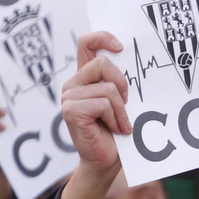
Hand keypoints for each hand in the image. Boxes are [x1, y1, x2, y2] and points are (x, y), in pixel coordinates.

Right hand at [59, 31, 128, 198]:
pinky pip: (103, 103)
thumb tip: (130, 60)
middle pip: (102, 63)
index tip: (120, 47)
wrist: (107, 161)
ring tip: (119, 124)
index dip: (102, 37)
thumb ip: (118, 82)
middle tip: (126, 104)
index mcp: (85, 78)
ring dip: (121, 109)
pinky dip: (115, 118)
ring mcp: (69, 97)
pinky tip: (113, 130)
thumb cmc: (116, 132)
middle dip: (122, 84)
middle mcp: (73, 84)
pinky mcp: (71, 110)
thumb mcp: (120, 102)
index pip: (86, 43)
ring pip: (107, 88)